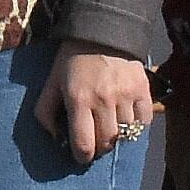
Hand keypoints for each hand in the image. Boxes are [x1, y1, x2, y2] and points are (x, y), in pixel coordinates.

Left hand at [33, 46, 156, 167]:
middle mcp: (103, 99)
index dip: (82, 156)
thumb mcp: (51, 83)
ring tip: (110, 130)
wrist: (101, 32)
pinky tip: (126, 120)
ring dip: (118, 137)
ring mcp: (126, 95)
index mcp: (78, 99)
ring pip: (126, 134)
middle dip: (99, 149)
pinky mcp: (143, 89)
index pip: (84, 144)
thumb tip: (54, 139)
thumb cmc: (72, 61)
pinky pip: (144, 121)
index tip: (81, 156)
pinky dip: (136, 126)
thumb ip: (45, 112)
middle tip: (95, 143)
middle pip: (107, 143)